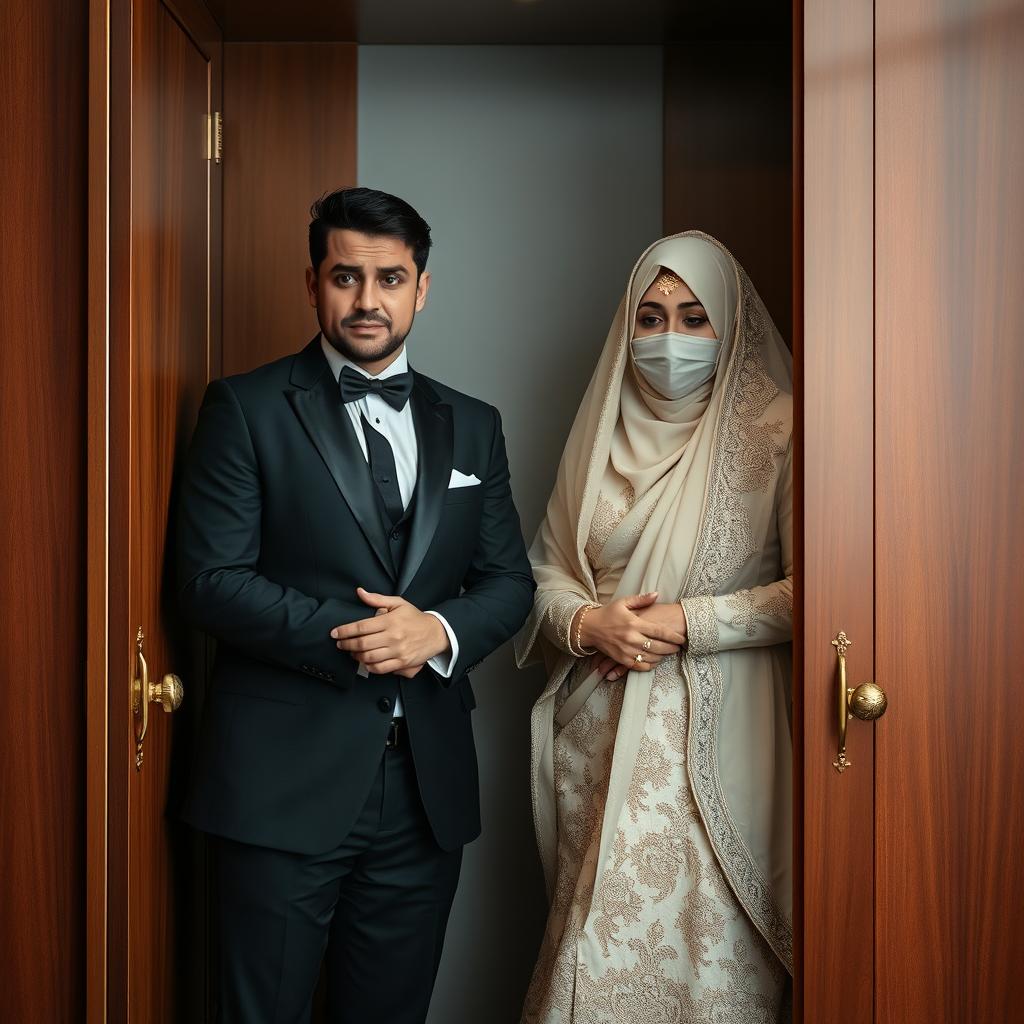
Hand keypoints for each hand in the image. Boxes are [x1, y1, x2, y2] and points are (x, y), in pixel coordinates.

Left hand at [331, 588, 449, 675]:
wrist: (436, 633)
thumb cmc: (415, 618)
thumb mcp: (398, 603)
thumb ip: (377, 599)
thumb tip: (360, 592)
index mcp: (390, 621)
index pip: (361, 627)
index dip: (345, 631)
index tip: (335, 633)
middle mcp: (393, 637)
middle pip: (362, 644)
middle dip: (346, 644)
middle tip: (340, 644)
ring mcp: (398, 651)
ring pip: (369, 658)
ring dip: (356, 656)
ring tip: (352, 652)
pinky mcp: (402, 663)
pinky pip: (380, 669)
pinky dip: (369, 666)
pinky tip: (365, 661)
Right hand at [578, 592, 684, 672]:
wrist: (589, 627)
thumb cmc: (608, 613)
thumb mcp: (623, 602)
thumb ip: (641, 599)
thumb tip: (657, 594)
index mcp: (634, 623)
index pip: (659, 631)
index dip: (673, 636)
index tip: (681, 638)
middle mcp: (631, 638)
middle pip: (658, 646)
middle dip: (671, 648)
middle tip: (678, 647)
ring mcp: (626, 650)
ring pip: (651, 658)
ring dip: (662, 657)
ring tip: (668, 653)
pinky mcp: (621, 659)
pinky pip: (640, 666)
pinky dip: (650, 665)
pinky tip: (654, 660)